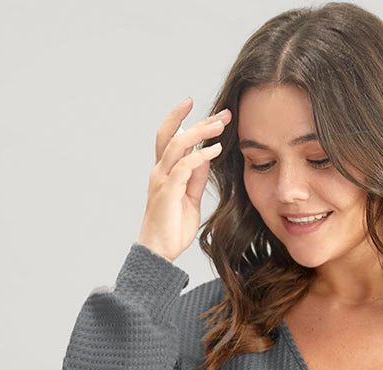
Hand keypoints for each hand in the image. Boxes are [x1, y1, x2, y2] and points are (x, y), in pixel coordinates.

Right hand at [137, 96, 231, 263]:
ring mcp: (162, 180)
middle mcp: (159, 171)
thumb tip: (206, 157)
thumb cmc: (173, 228)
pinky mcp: (168, 191)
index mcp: (163, 172)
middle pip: (174, 135)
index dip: (180, 118)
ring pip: (179, 145)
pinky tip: (215, 150)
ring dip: (201, 132)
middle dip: (198, 121)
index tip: (194, 104)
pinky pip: (184, 167)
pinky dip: (201, 156)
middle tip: (223, 113)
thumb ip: (196, 178)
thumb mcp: (190, 199)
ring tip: (221, 126)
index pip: (169, 137)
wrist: (160, 252)